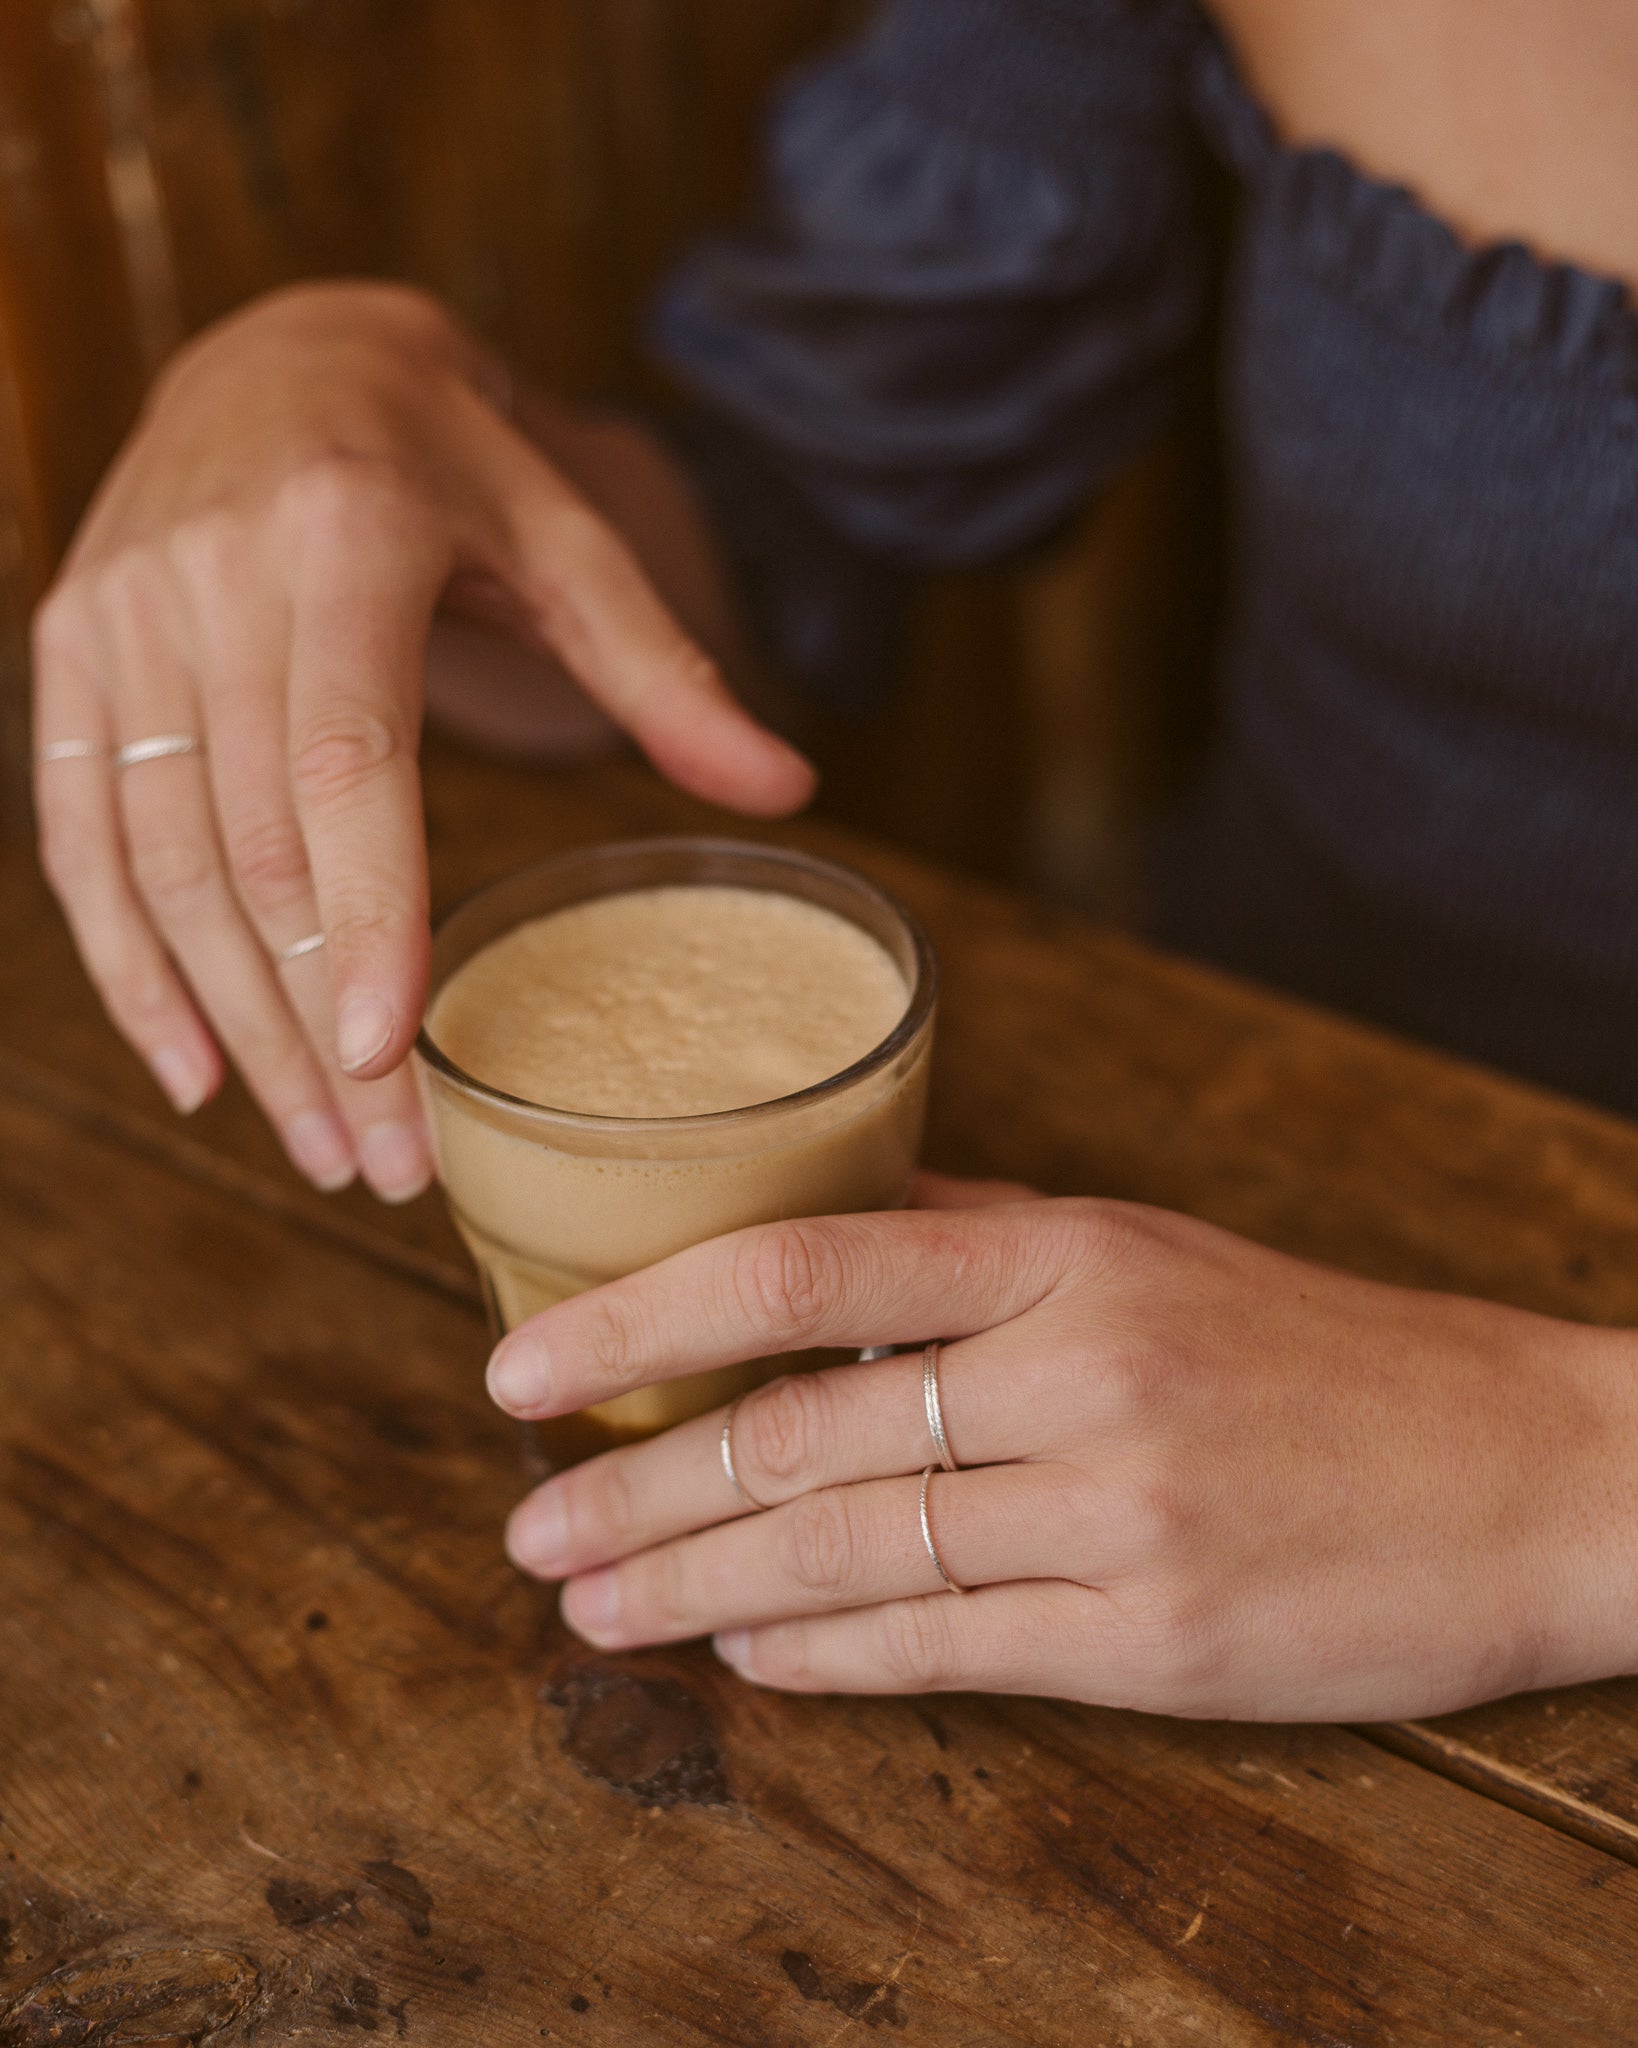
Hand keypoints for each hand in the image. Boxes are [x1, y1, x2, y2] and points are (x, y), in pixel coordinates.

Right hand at [32, 282, 812, 1198]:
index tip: (388, 1059)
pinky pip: (81, 836)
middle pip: (254, 849)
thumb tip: (791, 792)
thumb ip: (665, 674)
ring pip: (163, 865)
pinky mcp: (72, 651)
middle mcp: (211, 579)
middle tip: (391, 1162)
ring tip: (323, 1146)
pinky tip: (195, 1069)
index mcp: (346, 539)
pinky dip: (129, 966)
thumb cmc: (453, 464)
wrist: (286, 350)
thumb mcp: (569, 538)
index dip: (365, 917)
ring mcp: (120, 618)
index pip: (345, 761)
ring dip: (235, 1026)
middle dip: (316, 1024)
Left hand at [485, 1172, 1637, 1718]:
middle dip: (634, 1488)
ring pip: (847, 1555)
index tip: (526, 1368)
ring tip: (592, 1608)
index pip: (798, 1266)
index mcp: (1069, 1252)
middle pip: (796, 1434)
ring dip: (694, 1590)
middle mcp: (1079, 1370)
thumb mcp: (1151, 1251)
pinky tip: (747, 1660)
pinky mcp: (1158, 1637)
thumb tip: (812, 1228)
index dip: (638, 1318)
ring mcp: (1117, 1511)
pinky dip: (824, 1659)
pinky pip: (946, 1650)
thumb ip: (979, 1239)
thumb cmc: (1321, 1353)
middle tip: (525, 1528)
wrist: (1532, 1470)